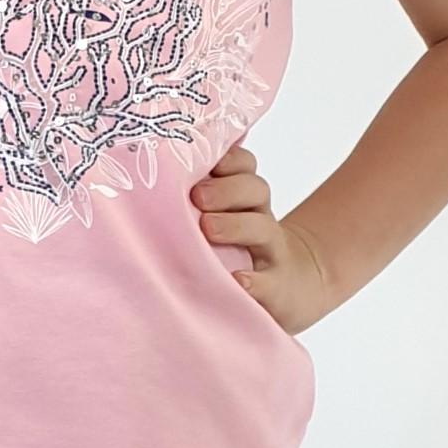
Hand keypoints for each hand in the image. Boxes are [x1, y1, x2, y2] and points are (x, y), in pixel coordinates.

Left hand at [190, 144, 338, 334]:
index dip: (229, 159)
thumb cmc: (238, 251)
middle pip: (255, 190)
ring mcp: (271, 253)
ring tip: (208, 228)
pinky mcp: (276, 288)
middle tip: (197, 197)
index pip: (243, 166)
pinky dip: (255, 282)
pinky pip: (269, 283)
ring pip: (262, 229)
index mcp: (244, 199)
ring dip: (235, 225)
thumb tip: (156, 173)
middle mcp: (260, 218)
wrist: (291, 287)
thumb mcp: (223, 220)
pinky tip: (238, 280)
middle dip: (226, 190)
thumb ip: (198, 199)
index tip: (207, 163)